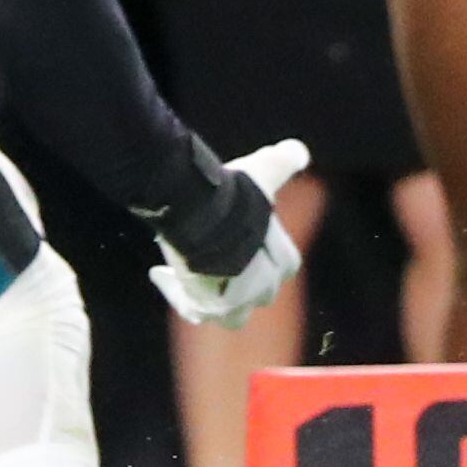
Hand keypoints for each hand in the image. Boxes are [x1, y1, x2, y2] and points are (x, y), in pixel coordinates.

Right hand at [150, 140, 309, 328]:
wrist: (194, 207)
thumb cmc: (232, 191)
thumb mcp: (264, 170)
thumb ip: (283, 161)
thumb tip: (299, 151)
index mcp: (281, 260)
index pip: (286, 267)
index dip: (269, 256)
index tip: (249, 240)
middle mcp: (262, 285)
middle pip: (261, 293)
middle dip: (244, 280)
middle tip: (220, 256)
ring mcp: (234, 299)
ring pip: (234, 315)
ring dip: (218, 299)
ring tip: (198, 276)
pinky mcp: (204, 305)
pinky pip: (198, 313)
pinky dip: (185, 301)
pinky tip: (167, 277)